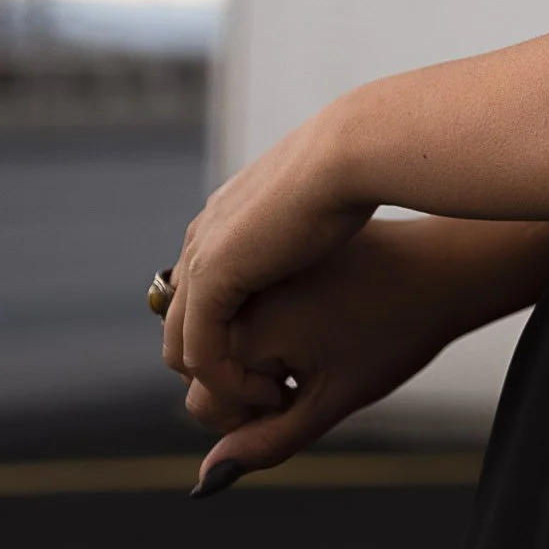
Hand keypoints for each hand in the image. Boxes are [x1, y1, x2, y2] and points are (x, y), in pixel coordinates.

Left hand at [162, 104, 373, 412]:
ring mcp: (201, 258)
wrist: (355, 152)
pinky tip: (274, 391)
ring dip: (222, 382)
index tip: (287, 358)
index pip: (207, 290)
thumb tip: (334, 221)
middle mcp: (203, 238)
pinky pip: (200, 352)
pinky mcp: (211, 279)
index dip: (237, 332)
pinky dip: (228, 382)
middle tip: (273, 388)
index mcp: (227, 217)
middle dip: (222, 365)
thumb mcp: (328, 201)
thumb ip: (311, 220)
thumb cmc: (364, 170)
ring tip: (274, 396)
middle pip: (185, 322)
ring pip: (184, 344)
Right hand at [175, 217, 474, 483]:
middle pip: (210, 369)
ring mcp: (257, 265)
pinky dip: (270, 324)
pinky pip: (249, 304)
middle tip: (311, 373)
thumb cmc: (397, 332)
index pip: (204, 401)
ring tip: (316, 346)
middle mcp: (239, 289)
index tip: (305, 392)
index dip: (255, 414)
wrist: (443, 267)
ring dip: (257, 356)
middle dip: (251, 386)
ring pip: (228, 337)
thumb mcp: (330, 400)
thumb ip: (267, 444)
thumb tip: (207, 479)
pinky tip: (317, 320)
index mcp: (245, 325)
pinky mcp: (277, 253)